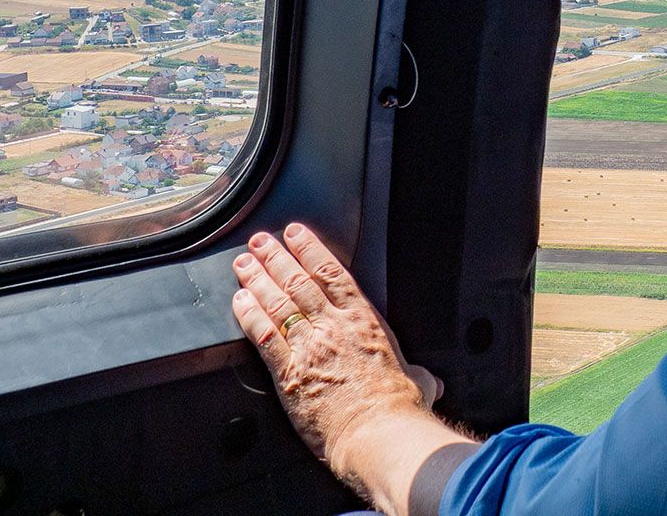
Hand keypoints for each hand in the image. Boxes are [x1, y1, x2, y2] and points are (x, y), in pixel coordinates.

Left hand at [231, 224, 439, 461]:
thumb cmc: (398, 408)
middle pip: (298, 281)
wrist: (378, 432)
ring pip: (277, 302)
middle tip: (260, 242)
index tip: (295, 234)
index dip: (310, 249)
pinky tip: (239, 302)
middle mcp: (334, 326)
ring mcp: (309, 346)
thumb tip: (427, 381)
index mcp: (364, 320)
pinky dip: (249, 315)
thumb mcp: (416, 380)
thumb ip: (417, 375)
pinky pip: (263, 335)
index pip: (332, 274)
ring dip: (257, 279)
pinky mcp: (288, 371)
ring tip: (243, 263)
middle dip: (276, 258)